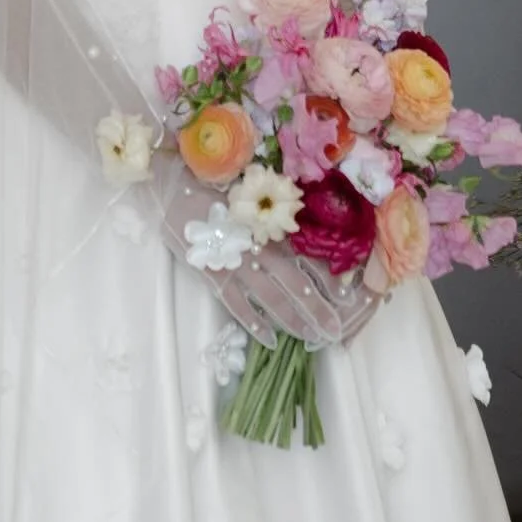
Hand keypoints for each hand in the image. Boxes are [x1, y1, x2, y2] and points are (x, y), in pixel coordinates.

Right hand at [149, 149, 386, 349]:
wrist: (171, 183)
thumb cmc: (214, 181)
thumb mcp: (251, 194)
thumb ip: (274, 214)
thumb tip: (303, 232)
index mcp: (271, 226)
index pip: (309, 259)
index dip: (329, 280)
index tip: (349, 298)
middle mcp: (259, 248)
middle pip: (297, 286)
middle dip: (319, 311)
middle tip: (336, 332)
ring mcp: (236, 264)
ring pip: (272, 301)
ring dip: (293, 322)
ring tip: (312, 339)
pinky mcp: (213, 274)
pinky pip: (237, 305)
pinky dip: (254, 323)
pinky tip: (269, 340)